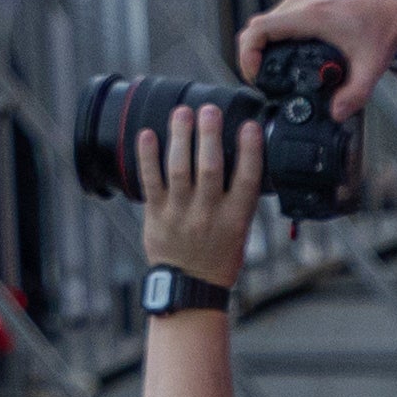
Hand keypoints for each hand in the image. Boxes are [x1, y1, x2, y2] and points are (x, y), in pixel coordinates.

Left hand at [135, 95, 263, 275]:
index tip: (250, 126)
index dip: (250, 150)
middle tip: (209, 110)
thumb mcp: (242, 230)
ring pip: (179, 169)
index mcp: (236, 218)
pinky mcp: (156, 215)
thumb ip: (241, 198)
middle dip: (209, 135)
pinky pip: (150, 181)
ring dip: (180, 137)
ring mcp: (180, 214)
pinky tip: (147, 134)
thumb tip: (245, 157)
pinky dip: (147, 156)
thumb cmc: (219, 256)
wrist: (190, 287)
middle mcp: (208, 214)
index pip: (247, 179)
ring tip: (181, 113)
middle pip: (210, 168)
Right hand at [232, 0, 396, 119]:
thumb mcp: (372, 67)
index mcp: (311, 16)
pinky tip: (282, 60)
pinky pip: (277, 20)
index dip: (248, 54)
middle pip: (256, 27)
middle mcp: (301, 5)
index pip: (260, 29)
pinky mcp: (306, 5)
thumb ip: (356, 94)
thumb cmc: (383, 31)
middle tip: (261, 83)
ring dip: (259, 47)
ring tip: (268, 75)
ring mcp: (302, 2)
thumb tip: (336, 114)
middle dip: (251, 56)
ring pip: (265, 22)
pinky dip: (271, 40)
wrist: (395, 9)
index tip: (256, 77)